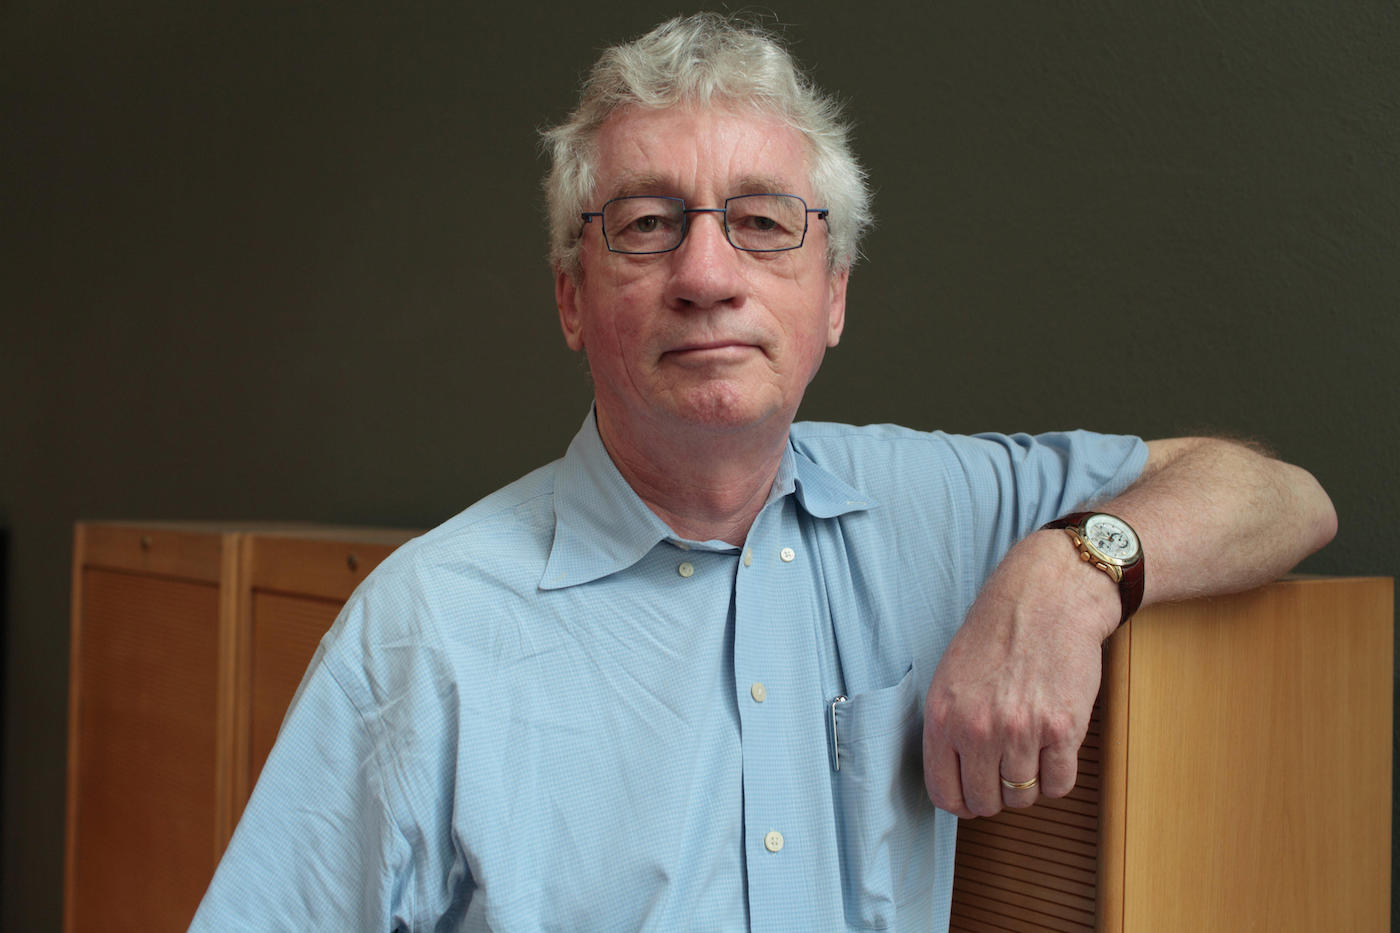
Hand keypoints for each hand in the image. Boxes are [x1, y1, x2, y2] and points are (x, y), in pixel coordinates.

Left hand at [922, 530, 1118, 817]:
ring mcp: (1021, 731)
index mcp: (942, 716)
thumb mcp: (949, 676)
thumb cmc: (998, 633)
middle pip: (985, 802)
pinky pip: (1060, 785)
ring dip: (1028, 783)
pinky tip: (1053, 750)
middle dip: (995, 795)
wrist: (1047, 598)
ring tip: (1030, 750)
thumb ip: (948, 728)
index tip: (972, 794)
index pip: (944, 794)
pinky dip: (1058, 777)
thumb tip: (953, 780)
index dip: (961, 801)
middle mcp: (977, 729)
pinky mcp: (1063, 729)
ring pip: (1023, 797)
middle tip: (1004, 771)